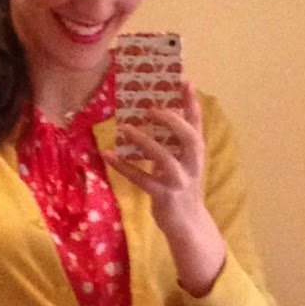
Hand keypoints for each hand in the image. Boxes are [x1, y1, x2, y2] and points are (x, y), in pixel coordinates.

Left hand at [105, 83, 226, 296]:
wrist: (188, 225)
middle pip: (188, 137)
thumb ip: (170, 142)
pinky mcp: (164, 197)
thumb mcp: (180, 162)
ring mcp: (179, 181)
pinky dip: (124, 167)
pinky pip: (142, 180)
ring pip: (164, 158)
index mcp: (196, 152)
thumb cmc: (181, 187)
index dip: (191, 102)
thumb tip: (147, 117)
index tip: (184, 80)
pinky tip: (108, 155)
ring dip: (144, 142)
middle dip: (172, 120)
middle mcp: (192, 164)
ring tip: (126, 127)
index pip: (197, 123)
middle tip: (151, 107)